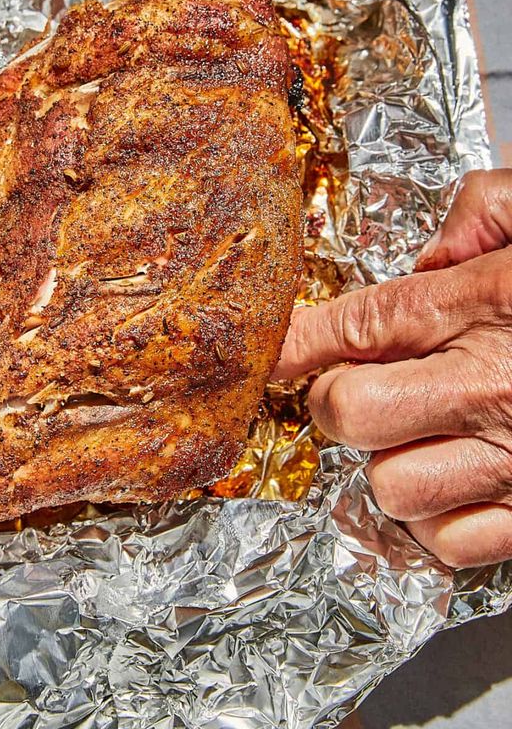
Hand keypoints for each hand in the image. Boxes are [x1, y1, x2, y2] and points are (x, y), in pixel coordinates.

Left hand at [278, 169, 511, 568]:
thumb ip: (481, 208)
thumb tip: (431, 249)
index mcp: (477, 307)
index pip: (347, 328)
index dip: (290, 345)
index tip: (267, 356)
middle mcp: (487, 390)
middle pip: (346, 417)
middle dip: (339, 403)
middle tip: (363, 387)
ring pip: (390, 490)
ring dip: (388, 465)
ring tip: (419, 437)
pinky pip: (452, 545)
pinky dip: (438, 523)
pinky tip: (457, 482)